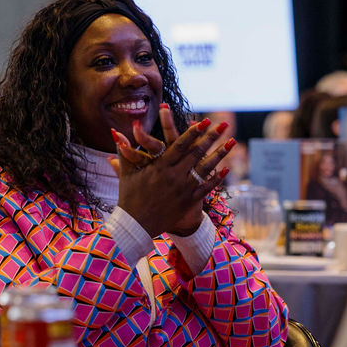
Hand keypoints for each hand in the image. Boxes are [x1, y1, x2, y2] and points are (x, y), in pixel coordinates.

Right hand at [112, 105, 234, 236]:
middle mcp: (173, 177)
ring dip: (220, 154)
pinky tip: (226, 169)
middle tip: (223, 124)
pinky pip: (206, 188)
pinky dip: (216, 178)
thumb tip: (115, 131)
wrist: (135, 225)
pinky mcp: (187, 202)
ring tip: (232, 141)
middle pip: (196, 153)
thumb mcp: (126, 172)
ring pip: (205, 169)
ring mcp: (183, 190)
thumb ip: (124, 150)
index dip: (192, 133)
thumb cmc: (128, 197)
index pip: (179, 146)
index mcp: (159, 168)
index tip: (203, 121)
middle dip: (211, 137)